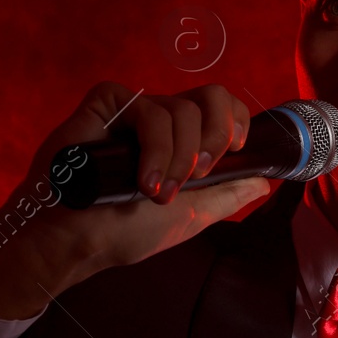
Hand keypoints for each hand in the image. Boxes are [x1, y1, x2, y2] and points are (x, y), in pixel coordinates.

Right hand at [0, 82, 270, 318]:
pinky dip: (152, 145)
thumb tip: (263, 182)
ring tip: (155, 193)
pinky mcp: (103, 107)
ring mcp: (131, 113)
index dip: (237, 120)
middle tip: (200, 173)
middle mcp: (159, 123)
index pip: (221, 107)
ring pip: (179, 109)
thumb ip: (227, 197)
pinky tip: (140, 178)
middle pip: (210, 95)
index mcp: (181, 142)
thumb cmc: (122, 232)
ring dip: (177, 158)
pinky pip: (142, 106)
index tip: (236, 150)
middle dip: (216, 134)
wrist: (74, 243)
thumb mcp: (189, 218)